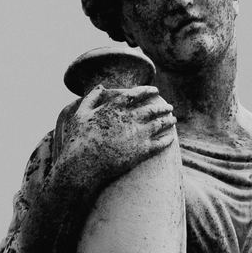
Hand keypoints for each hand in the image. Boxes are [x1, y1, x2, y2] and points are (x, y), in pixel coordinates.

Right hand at [55, 84, 176, 201]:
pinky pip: (160, 144)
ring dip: (169, 120)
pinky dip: (167, 140)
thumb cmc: (78, 140)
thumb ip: (91, 98)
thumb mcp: (80, 115)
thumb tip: (101, 86)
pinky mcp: (141, 151)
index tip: (155, 90)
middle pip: (152, 109)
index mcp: (115, 107)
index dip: (147, 90)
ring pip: (160, 124)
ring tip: (173, 119)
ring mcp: (137, 135)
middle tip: (169, 107)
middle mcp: (129, 118)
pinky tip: (171, 138)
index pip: (136, 94)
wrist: (82, 166)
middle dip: (163, 107)